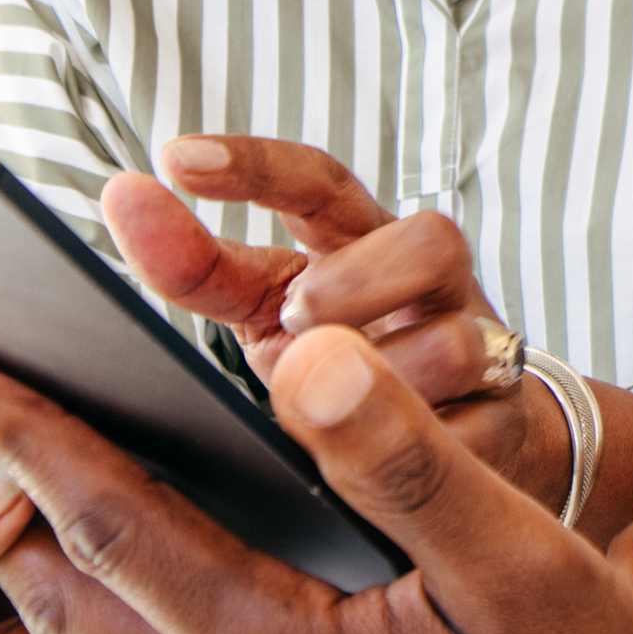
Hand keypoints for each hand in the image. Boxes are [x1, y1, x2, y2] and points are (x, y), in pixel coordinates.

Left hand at [102, 134, 563, 510]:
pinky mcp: (507, 425)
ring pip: (459, 341)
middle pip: (428, 239)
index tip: (173, 159)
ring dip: (388, 377)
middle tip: (299, 322)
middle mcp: (432, 286)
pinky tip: (378, 474)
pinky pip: (479, 434)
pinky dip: (422, 450)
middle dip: (356, 281)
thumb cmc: (351, 367)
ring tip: (336, 410)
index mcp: (364, 244)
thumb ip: (205, 269)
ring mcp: (479, 351)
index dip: (254, 166)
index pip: (319, 183)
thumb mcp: (271, 318)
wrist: (474, 445)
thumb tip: (125, 198)